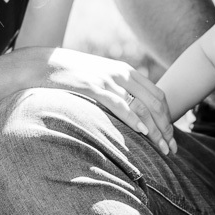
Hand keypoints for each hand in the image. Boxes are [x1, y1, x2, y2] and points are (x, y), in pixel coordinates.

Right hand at [31, 48, 174, 154]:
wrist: (43, 63)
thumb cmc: (71, 76)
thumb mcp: (100, 77)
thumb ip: (117, 89)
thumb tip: (131, 111)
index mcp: (126, 71)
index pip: (157, 96)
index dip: (168, 118)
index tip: (171, 138)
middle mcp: (121, 74)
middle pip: (154, 103)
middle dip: (166, 128)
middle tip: (171, 150)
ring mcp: (107, 80)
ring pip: (141, 106)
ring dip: (155, 130)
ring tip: (162, 149)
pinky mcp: (93, 87)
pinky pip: (118, 104)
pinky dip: (133, 118)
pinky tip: (143, 132)